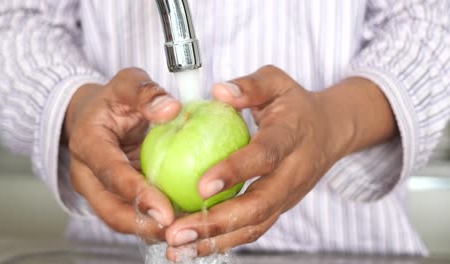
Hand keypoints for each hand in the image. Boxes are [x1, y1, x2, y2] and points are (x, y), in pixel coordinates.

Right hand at [63, 68, 180, 242]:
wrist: (95, 114)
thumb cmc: (113, 99)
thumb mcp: (127, 83)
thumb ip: (146, 92)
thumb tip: (172, 109)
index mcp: (88, 143)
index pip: (110, 174)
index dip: (137, 194)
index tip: (165, 210)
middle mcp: (89, 173)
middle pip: (111, 210)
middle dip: (143, 226)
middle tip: (178, 231)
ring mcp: (100, 188)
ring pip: (121, 218)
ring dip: (150, 229)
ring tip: (184, 231)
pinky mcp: (114, 194)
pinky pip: (132, 212)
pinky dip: (154, 220)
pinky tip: (182, 220)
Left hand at [164, 65, 396, 260]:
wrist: (330, 131)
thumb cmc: (296, 105)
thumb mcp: (277, 83)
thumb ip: (250, 86)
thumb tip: (219, 92)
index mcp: (291, 136)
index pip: (265, 156)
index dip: (235, 172)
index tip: (202, 186)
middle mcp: (293, 173)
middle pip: (259, 205)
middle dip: (216, 223)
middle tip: (177, 232)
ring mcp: (288, 195)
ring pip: (255, 225)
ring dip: (215, 241)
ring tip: (177, 249)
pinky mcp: (280, 207)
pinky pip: (253, 229)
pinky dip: (223, 241)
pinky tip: (194, 246)